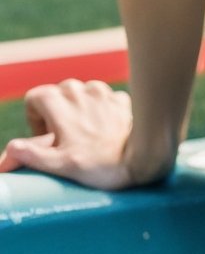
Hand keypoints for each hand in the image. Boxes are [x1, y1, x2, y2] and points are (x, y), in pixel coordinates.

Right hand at [0, 79, 159, 189]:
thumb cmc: (99, 164)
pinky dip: (98, 111)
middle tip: (65, 140)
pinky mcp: (119, 98)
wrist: (142, 157)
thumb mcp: (58, 164)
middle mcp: (81, 89)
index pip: (35, 97)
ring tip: (86, 136)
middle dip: (56, 114)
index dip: (35, 119)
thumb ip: (29, 155)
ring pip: (80, 94)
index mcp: (60, 101)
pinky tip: (105, 131)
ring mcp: (103, 91)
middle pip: (57, 94)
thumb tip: (8, 153)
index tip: (47, 138)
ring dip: (78, 110)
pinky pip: (102, 99)